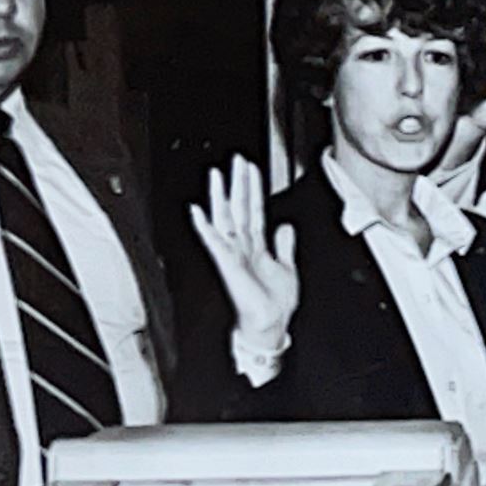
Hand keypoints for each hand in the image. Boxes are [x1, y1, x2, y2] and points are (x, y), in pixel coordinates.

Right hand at [189, 156, 299, 346]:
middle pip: (239, 208)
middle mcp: (243, 247)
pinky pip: (214, 241)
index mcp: (257, 246)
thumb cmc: (275, 303)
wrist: (270, 325)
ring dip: (221, 196)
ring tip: (216, 175)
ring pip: (226, 218)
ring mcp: (234, 254)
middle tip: (237, 160)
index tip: (252, 168)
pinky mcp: (228, 264)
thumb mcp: (287, 268)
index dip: (253, 188)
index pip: (254, 210)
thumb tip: (286, 226)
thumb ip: (285, 246)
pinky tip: (198, 211)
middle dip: (239, 183)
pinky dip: (205, 226)